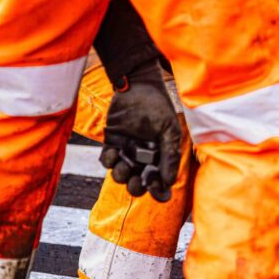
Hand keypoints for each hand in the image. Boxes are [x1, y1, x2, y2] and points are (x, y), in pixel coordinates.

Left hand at [100, 61, 181, 202]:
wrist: (137, 86)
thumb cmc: (158, 107)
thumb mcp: (169, 131)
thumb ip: (170, 155)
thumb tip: (169, 182)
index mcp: (161, 156)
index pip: (160, 181)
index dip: (158, 190)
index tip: (156, 191)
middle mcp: (144, 157)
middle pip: (139, 183)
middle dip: (136, 187)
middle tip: (136, 182)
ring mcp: (127, 150)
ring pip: (121, 174)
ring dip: (121, 175)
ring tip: (124, 165)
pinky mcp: (112, 142)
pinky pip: (108, 160)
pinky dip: (109, 161)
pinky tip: (114, 153)